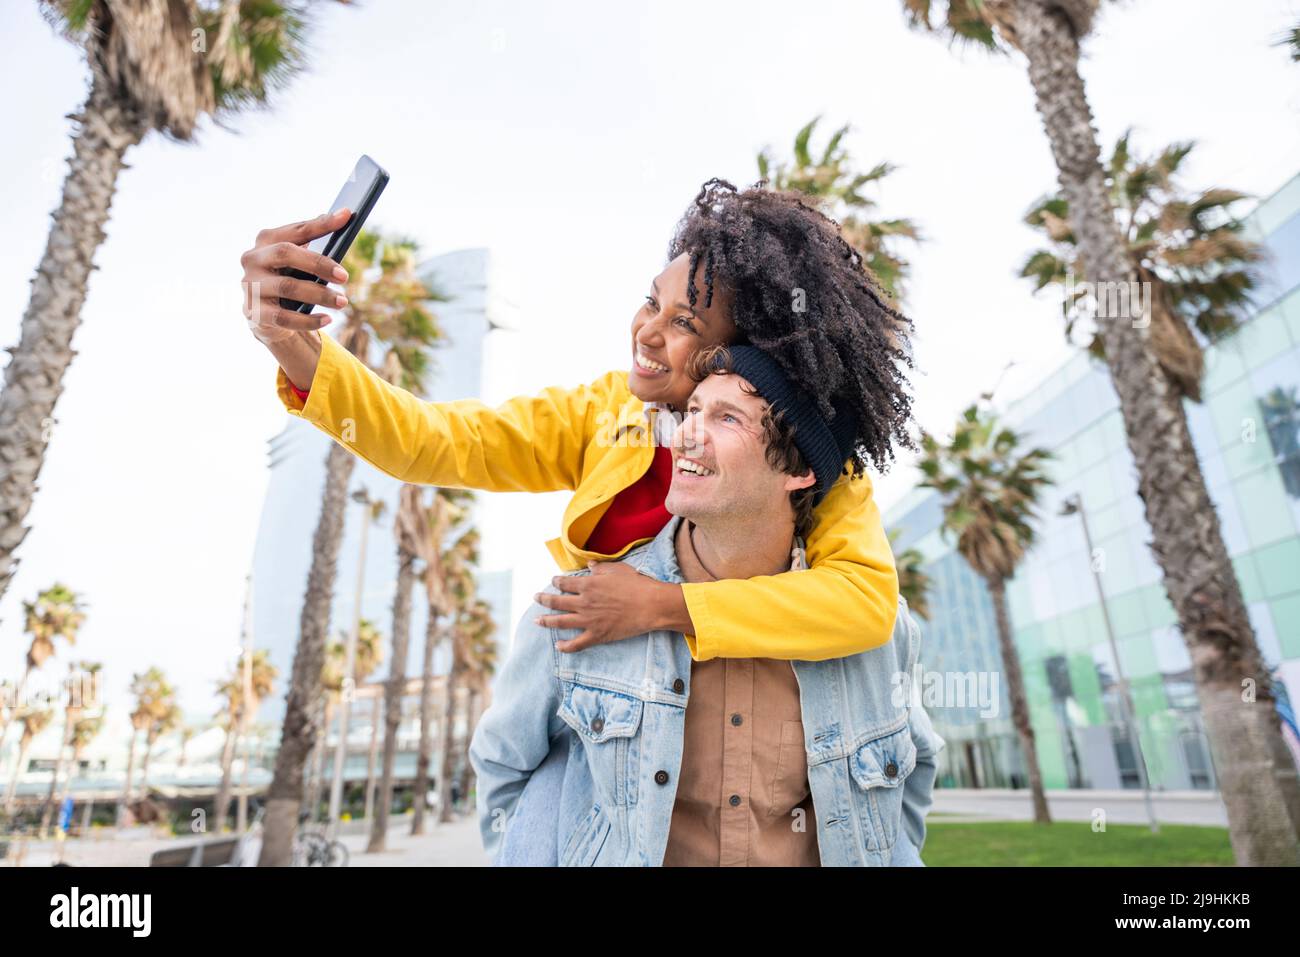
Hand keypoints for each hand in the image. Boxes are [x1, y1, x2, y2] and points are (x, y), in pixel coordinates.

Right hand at [240, 208, 352, 345]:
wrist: (262, 314)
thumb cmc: (286, 277)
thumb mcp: (297, 258)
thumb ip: (313, 238)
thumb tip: (342, 216)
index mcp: (266, 240)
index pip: (296, 229)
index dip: (321, 224)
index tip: (346, 217)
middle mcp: (253, 259)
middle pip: (286, 253)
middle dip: (318, 263)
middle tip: (345, 276)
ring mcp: (250, 285)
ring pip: (287, 287)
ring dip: (319, 295)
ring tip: (342, 301)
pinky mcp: (253, 311)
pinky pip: (283, 317)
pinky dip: (307, 320)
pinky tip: (327, 319)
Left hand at [534, 562, 674, 651]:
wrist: (650, 606)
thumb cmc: (637, 585)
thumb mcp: (618, 569)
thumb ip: (600, 568)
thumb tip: (589, 565)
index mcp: (588, 585)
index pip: (565, 583)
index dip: (557, 581)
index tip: (553, 581)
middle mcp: (584, 602)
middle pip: (557, 601)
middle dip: (544, 599)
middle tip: (536, 598)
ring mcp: (588, 620)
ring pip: (560, 621)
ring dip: (546, 621)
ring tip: (537, 621)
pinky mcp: (597, 635)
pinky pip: (576, 643)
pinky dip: (565, 646)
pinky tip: (558, 645)